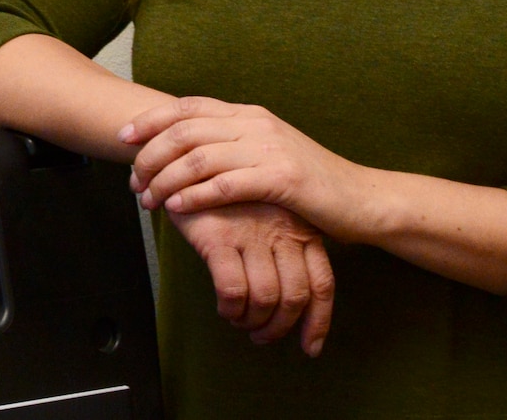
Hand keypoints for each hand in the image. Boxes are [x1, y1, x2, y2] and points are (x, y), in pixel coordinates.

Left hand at [121, 97, 374, 241]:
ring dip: (165, 180)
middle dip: (150, 155)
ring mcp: (269, 148)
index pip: (188, 107)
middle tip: (133, 181)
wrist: (363, 199)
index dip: (151, 121)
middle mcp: (256, 124)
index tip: (123, 138)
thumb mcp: (267, 152)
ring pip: (199, 158)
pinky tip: (178, 207)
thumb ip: (231, 144)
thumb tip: (185, 149)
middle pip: (185, 131)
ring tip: (148, 200)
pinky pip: (226, 185)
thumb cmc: (309, 183)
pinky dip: (196, 195)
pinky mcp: (282, 178)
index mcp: (249, 114)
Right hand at [168, 202, 333, 356]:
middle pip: (295, 296)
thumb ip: (285, 246)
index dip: (318, 320)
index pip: (322, 283)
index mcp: (300, 227)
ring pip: (266, 297)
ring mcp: (252, 233)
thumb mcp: (267, 212)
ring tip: (240, 322)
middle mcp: (282, 231)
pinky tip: (224, 309)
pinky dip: (231, 309)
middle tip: (262, 337)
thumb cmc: (227, 193)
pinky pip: (233, 289)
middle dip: (280, 327)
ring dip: (253, 322)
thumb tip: (293, 300)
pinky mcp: (219, 236)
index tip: (309, 346)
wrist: (185, 159)